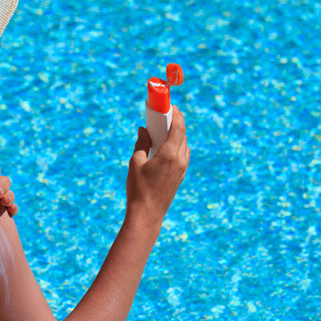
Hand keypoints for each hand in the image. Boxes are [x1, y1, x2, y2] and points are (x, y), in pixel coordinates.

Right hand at [126, 105, 189, 226]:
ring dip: (177, 135)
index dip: (176, 114)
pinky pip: (183, 155)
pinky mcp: (181, 176)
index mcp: (169, 154)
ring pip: (184, 145)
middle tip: (164, 116)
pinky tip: (166, 147)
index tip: (171, 106)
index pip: (178, 127)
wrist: (147, 214)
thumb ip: (141, 143)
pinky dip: (177, 146)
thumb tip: (143, 130)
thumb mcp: (135, 162)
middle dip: (175, 123)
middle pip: (182, 135)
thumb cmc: (138, 188)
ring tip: (164, 130)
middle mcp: (180, 160)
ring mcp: (182, 169)